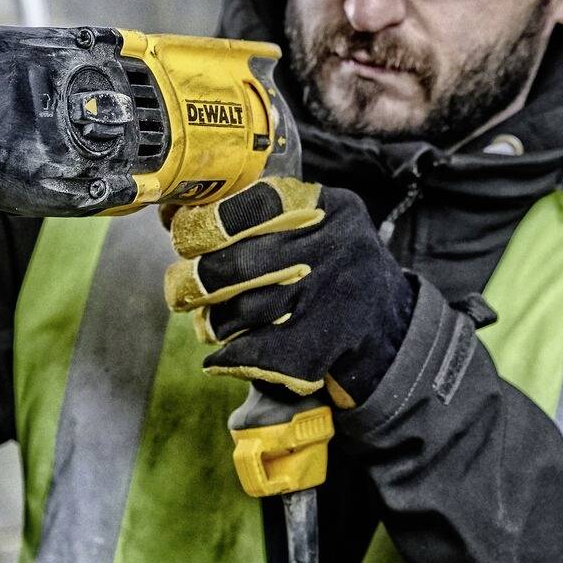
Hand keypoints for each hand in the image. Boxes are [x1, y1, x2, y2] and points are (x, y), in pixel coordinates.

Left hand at [164, 179, 415, 407]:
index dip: (203, 224)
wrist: (390, 325)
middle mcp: (333, 246)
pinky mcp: (328, 343)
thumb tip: (173, 215)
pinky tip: (222, 357)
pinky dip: (230, 358)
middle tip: (180, 289)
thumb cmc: (329, 268)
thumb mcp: (312, 224)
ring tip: (212, 322)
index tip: (181, 235)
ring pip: (244, 310)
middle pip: (237, 264)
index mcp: (324, 207)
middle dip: (195, 281)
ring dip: (215, 322)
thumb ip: (256, 217)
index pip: (250, 205)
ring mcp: (333, 296)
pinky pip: (259, 352)